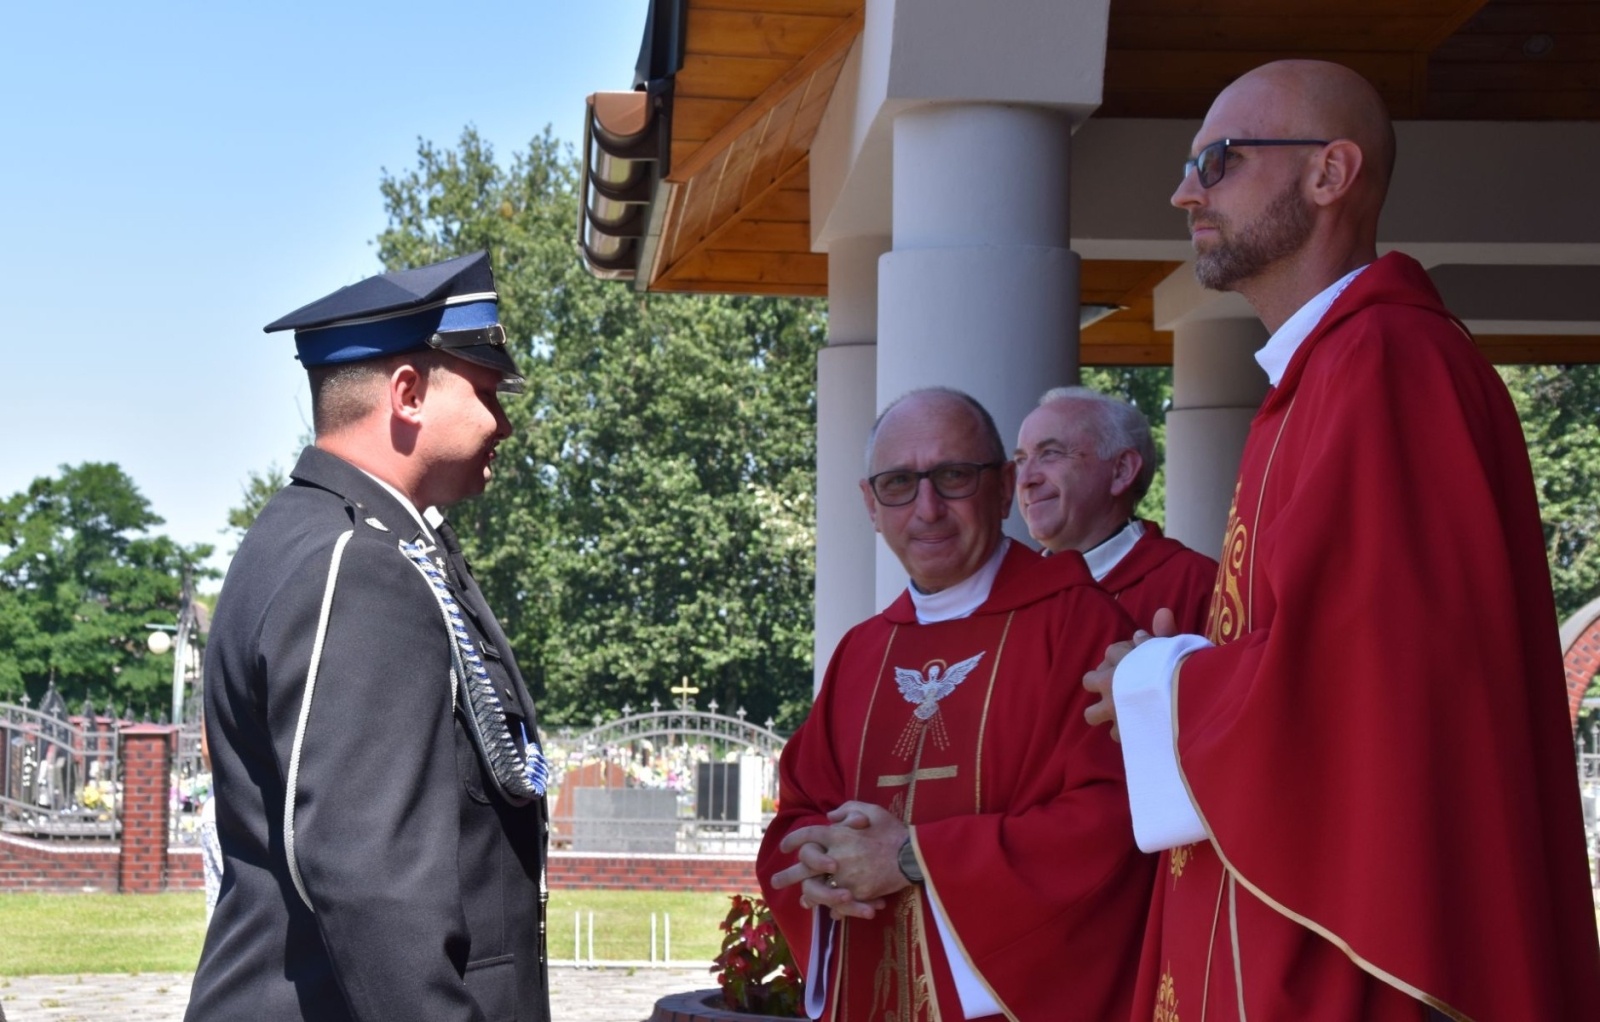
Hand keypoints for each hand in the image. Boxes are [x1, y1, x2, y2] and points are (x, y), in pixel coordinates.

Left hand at [769, 813, 883, 919]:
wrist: (913, 856)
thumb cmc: (892, 831)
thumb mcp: (871, 810)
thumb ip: (847, 810)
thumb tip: (830, 816)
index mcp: (838, 834)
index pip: (807, 836)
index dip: (793, 840)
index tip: (785, 847)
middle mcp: (837, 856)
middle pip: (804, 867)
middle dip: (787, 875)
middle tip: (775, 882)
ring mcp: (846, 877)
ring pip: (819, 890)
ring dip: (808, 896)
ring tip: (802, 902)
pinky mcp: (858, 894)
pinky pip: (840, 905)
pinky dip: (835, 909)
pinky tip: (830, 912)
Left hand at [1084, 607, 1177, 740]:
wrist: (1190, 704)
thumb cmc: (1185, 671)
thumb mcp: (1176, 647)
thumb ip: (1165, 633)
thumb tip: (1161, 612)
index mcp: (1122, 662)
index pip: (1112, 651)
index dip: (1127, 653)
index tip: (1141, 656)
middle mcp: (1110, 686)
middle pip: (1090, 679)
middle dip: (1101, 681)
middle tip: (1121, 684)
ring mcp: (1114, 712)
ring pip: (1092, 713)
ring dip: (1105, 711)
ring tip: (1124, 711)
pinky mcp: (1124, 734)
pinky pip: (1114, 734)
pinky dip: (1124, 732)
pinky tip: (1138, 728)